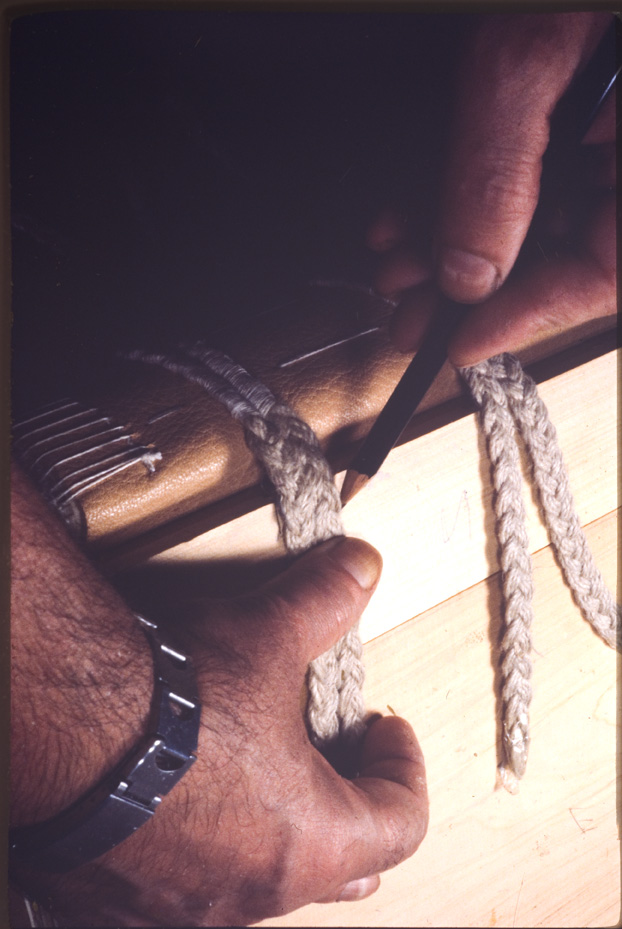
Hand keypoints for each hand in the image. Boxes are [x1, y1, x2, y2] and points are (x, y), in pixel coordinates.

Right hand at [11, 464, 427, 926]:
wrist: (61, 729)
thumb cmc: (173, 700)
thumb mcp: (267, 634)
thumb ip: (325, 599)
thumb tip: (362, 565)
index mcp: (312, 840)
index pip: (402, 822)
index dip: (405, 767)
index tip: (386, 727)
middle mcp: (255, 891)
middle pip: (344, 868)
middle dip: (354, 809)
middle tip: (344, 761)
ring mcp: (187, 906)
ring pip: (265, 881)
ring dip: (280, 831)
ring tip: (265, 773)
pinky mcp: (126, 901)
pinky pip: (188, 888)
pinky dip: (208, 849)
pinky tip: (187, 803)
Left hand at [368, 12, 615, 365]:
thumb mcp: (532, 51)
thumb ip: (499, 166)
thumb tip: (466, 266)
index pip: (597, 273)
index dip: (520, 317)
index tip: (453, 343)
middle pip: (561, 250)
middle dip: (471, 283)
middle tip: (404, 308)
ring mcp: (607, 131)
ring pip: (541, 216)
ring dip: (459, 242)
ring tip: (395, 261)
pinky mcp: (584, 112)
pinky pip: (537, 169)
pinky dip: (474, 192)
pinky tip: (419, 210)